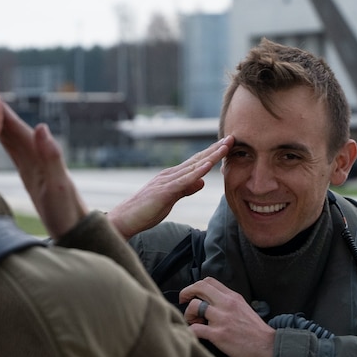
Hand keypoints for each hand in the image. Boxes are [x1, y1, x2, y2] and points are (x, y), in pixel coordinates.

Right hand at [0, 103, 87, 238]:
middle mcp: (35, 155)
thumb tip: (40, 127)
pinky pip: (10, 150)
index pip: (15, 126)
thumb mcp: (58, 186)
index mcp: (39, 155)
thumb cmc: (67, 212)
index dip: (0, 107)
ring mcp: (32, 164)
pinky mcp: (29, 174)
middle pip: (10, 127)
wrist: (76, 232)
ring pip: (9, 136)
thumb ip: (51, 157)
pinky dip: (0, 138)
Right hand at [108, 138, 232, 238]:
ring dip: (211, 156)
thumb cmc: (145, 211)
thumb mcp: (171, 199)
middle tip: (232, 138)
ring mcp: (167, 181)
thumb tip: (202, 181)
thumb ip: (186, 189)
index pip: (196, 163)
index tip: (227, 146)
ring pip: (193, 166)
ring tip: (225, 146)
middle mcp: (170, 174)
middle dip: (215, 149)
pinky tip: (208, 165)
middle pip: (197, 159)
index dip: (212, 154)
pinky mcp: (165, 191)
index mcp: (172, 176)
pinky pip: (184, 180)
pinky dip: (197, 171)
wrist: (125, 219)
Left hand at [180, 277, 273, 356]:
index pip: (209, 282)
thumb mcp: (244, 309)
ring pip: (194, 306)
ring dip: (188, 315)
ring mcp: (222, 319)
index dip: (195, 286)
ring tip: (193, 323)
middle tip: (183, 302)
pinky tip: (193, 335)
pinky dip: (189, 332)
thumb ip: (229, 304)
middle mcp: (226, 304)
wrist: (268, 347)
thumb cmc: (257, 333)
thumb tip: (212, 305)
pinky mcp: (218, 334)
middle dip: (186, 293)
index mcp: (233, 297)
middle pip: (199, 288)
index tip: (191, 294)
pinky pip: (195, 329)